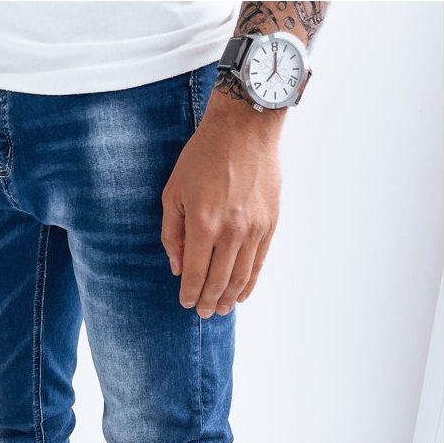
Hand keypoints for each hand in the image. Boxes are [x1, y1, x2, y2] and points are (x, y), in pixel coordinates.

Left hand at [161, 92, 282, 316]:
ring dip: (229, 296)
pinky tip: (242, 292)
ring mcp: (254, 229)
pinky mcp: (271, 223)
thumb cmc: (203, 157)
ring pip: (241, 275)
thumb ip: (172, 234)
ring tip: (222, 309)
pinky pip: (260, 261)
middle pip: (219, 280)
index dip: (190, 293)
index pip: (195, 273)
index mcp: (203, 224)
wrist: (244, 129)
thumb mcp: (173, 193)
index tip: (187, 304)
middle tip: (204, 313)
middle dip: (209, 301)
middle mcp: (231, 231)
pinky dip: (250, 280)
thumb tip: (177, 267)